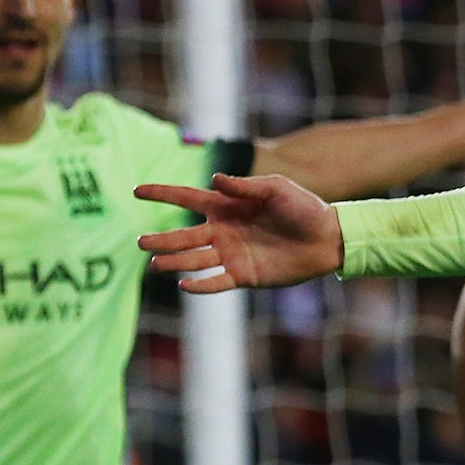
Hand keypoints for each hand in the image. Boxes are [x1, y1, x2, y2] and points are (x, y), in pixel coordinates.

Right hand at [136, 174, 342, 291]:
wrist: (328, 238)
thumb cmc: (305, 208)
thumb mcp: (276, 189)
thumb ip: (245, 186)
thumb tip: (215, 179)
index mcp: (227, 206)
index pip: (187, 198)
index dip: (162, 194)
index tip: (136, 191)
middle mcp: (224, 231)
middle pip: (184, 235)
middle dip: (162, 239)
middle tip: (140, 242)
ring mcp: (232, 254)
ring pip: (194, 259)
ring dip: (174, 261)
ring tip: (155, 263)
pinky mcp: (244, 275)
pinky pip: (217, 282)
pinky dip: (201, 285)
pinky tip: (184, 284)